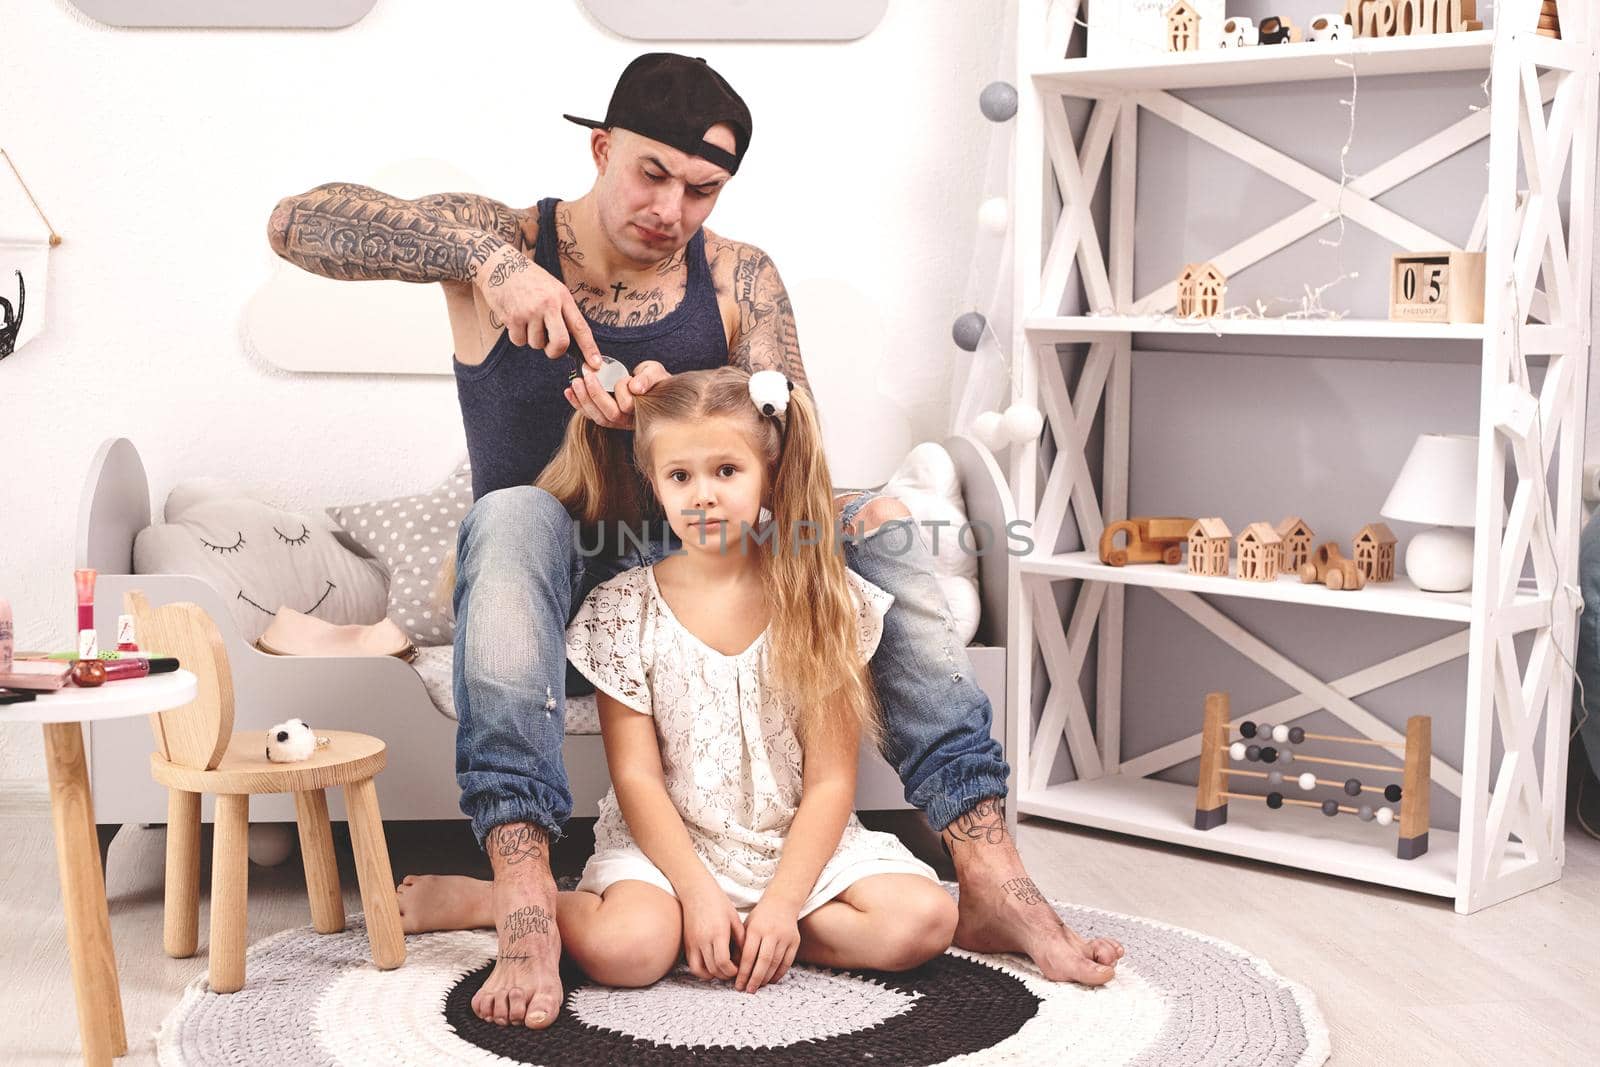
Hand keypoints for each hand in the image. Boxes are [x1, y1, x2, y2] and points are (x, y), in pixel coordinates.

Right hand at [472, 243, 601, 365]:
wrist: (499, 264)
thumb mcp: (552, 287)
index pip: (580, 327)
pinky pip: (519, 341)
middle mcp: (548, 304)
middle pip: (561, 342)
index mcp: (562, 297)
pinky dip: (517, 336)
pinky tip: (515, 319)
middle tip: (550, 348)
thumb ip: (562, 310)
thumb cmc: (528, 278)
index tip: (595, 364)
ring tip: (527, 320)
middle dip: (556, 351)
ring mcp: (530, 311)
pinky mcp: (513, 317)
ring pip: (536, 344)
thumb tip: (570, 339)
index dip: (589, 348)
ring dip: (532, 339)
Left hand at [564, 359, 672, 430]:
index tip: (619, 376)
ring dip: (584, 400)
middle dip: (595, 394)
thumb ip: (648, 378)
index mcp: (644, 411)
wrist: (652, 387)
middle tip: (587, 375)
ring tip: (576, 381)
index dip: (621, 392)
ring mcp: (617, 422)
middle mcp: (629, 421)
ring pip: (598, 417)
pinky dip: (578, 403)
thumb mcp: (655, 373)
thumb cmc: (654, 379)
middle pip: (610, 414)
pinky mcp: (605, 418)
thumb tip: (635, 387)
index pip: (628, 406)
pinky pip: (590, 415)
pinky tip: (569, 391)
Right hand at [680, 884, 742, 982]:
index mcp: (718, 933)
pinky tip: (711, 965)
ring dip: (713, 975)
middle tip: (734, 971)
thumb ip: (741, 938)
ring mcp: (693, 943)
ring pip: (700, 971)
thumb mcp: (734, 918)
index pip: (724, 962)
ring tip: (722, 970)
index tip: (739, 969)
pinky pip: (692, 965)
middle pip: (713, 969)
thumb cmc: (717, 901)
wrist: (696, 890)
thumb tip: (745, 956)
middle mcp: (703, 940)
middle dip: (725, 975)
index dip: (732, 971)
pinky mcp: (687, 943)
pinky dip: (702, 971)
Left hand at [734, 897, 799, 993]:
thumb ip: (740, 945)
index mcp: (756, 928)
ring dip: (766, 978)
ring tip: (758, 987)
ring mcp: (785, 937)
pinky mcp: (795, 941)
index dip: (743, 972)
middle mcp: (771, 933)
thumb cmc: (759, 918)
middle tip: (748, 990)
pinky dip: (778, 974)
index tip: (738, 984)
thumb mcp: (746, 926)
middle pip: (763, 961)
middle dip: (755, 979)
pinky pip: (787, 962)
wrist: (782, 903)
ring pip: (776, 963)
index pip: (748, 955)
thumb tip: (733, 969)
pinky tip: (770, 980)